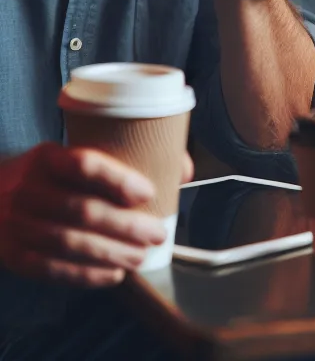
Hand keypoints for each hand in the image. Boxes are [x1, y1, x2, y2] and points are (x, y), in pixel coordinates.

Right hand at [0, 144, 167, 286]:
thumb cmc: (47, 175)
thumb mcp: (70, 154)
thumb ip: (125, 157)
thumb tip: (182, 170)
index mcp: (46, 157)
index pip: (84, 164)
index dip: (119, 180)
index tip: (149, 192)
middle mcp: (27, 189)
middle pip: (83, 210)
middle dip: (126, 226)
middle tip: (157, 233)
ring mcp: (15, 224)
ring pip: (70, 243)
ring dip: (112, 253)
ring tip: (142, 256)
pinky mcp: (12, 254)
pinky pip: (51, 269)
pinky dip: (86, 275)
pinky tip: (113, 274)